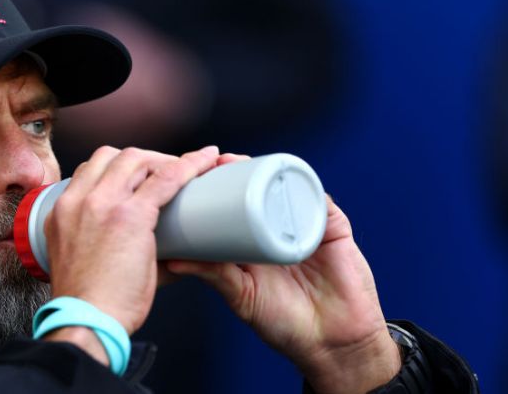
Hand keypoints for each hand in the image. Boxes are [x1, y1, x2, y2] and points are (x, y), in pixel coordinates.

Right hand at [43, 145, 220, 334]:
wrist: (86, 321)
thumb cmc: (89, 303)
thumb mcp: (83, 262)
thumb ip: (109, 247)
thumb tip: (159, 251)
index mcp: (61, 211)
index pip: (90, 169)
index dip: (118, 167)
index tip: (139, 176)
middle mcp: (78, 200)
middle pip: (114, 156)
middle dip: (143, 159)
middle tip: (166, 173)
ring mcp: (104, 204)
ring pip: (138, 159)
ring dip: (163, 160)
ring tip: (185, 170)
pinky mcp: (132, 216)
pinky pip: (166, 178)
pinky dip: (189, 166)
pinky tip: (205, 162)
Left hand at [167, 154, 400, 393]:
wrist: (333, 344)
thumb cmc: (286, 324)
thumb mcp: (241, 295)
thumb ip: (213, 275)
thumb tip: (174, 261)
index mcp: (254, 242)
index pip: (232, 206)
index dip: (215, 189)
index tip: (192, 177)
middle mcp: (278, 229)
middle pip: (257, 189)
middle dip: (236, 171)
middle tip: (214, 162)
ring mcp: (305, 225)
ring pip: (285, 188)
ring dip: (264, 170)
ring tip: (239, 163)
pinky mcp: (333, 227)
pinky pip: (318, 198)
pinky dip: (302, 185)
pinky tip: (284, 177)